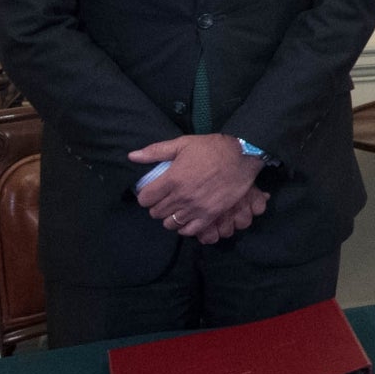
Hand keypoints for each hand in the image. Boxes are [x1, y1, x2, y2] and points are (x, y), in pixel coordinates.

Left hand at [129, 134, 266, 240]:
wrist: (242, 154)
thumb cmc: (211, 147)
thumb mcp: (183, 143)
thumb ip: (155, 151)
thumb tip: (131, 156)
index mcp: (171, 179)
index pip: (145, 199)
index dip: (146, 196)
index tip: (153, 192)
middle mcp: (181, 197)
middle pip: (156, 213)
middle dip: (157, 206)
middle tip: (165, 200)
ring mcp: (196, 207)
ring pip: (170, 223)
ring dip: (170, 217)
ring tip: (176, 210)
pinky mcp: (211, 214)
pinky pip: (190, 230)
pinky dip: (185, 227)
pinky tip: (187, 219)